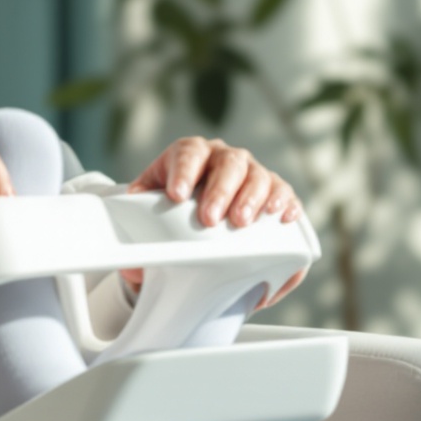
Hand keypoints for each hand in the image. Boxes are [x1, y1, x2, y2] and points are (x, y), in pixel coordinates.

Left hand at [121, 136, 310, 306]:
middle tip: (210, 219)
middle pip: (228, 164)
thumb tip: (133, 267)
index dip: (183, 171)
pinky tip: (283, 218)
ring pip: (259, 177)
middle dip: (219, 191)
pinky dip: (286, 205)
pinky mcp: (275, 192)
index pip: (188, 154)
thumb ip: (140, 238)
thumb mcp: (151, 217)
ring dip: (253, 198)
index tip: (176, 195)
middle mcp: (224, 158)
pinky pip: (285, 194)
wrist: (197, 218)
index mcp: (192, 155)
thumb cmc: (175, 212)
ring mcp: (252, 173)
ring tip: (243, 222)